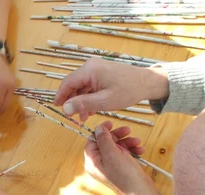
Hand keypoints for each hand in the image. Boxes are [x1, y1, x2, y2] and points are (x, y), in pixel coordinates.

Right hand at [54, 58, 168, 120]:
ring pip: (81, 87)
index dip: (60, 96)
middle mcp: (90, 67)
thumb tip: (65, 108)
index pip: (67, 83)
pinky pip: (89, 86)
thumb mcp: (104, 101)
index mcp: (89, 70)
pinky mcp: (101, 74)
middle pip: (73, 85)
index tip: (57, 108)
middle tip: (72, 116)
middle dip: (72, 101)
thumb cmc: (128, 90)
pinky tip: (90, 110)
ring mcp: (96, 69)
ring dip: (80, 102)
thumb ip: (83, 104)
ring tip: (83, 117)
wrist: (147, 83)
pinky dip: (88, 98)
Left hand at [85, 121, 163, 194]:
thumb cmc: (125, 176)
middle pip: (105, 143)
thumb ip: (104, 140)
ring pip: (117, 147)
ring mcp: (110, 166)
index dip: (101, 131)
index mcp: (92, 162)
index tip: (111, 123)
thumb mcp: (112, 154)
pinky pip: (124, 154)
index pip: (92, 142)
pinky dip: (132, 150)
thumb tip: (97, 129)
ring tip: (137, 143)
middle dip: (118, 136)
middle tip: (128, 130)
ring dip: (127, 142)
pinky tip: (140, 150)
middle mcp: (99, 165)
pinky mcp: (121, 168)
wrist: (141, 192)